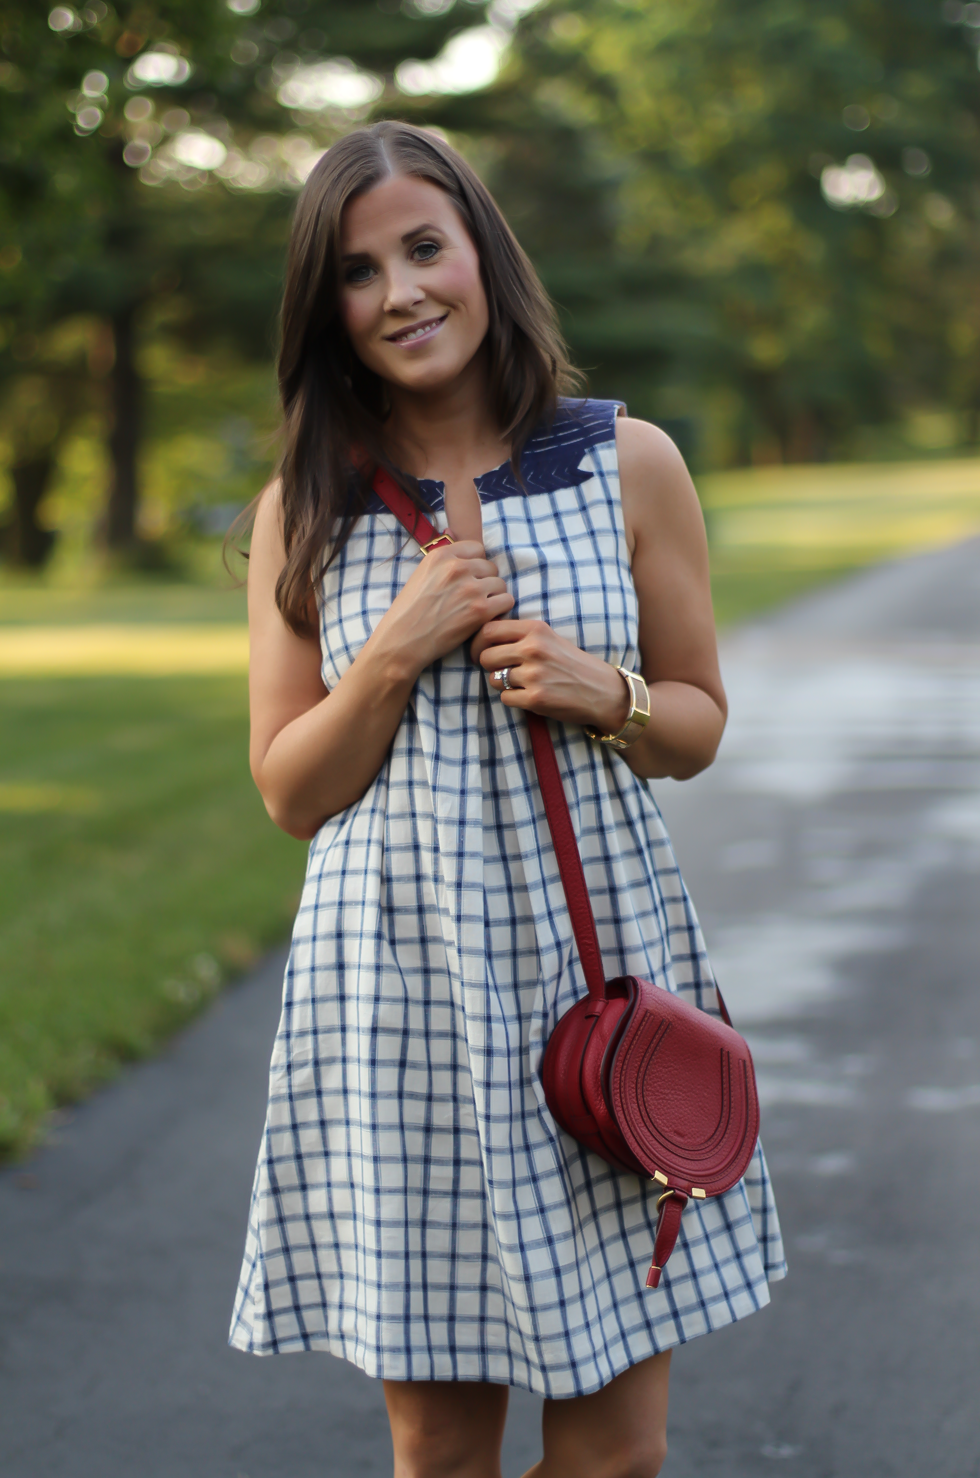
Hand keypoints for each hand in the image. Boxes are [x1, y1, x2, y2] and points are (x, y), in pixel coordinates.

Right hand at [374, 541, 514, 676]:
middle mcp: (457, 568)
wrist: (402, 641)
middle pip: (490, 567)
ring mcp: (470, 588)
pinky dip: (500, 610)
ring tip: (478, 609)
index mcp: (441, 555)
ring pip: (501, 584)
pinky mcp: (480, 610)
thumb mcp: (421, 574)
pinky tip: (486, 618)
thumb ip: (442, 558)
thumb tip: (452, 529)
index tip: (468, 579)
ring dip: (493, 597)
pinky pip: (506, 601)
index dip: (475, 565)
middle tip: (472, 598)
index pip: (477, 548)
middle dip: (485, 582)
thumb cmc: (409, 611)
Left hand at [471, 618, 630, 730]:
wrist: (602, 691)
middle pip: (486, 656)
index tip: (482, 650)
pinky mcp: (536, 698)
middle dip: (488, 666)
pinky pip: (505, 698)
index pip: (489, 629)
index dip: (479, 642)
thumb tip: (483, 638)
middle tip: (499, 670)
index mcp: (536, 629)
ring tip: (520, 683)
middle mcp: (534, 649)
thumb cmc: (572, 664)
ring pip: (493, 679)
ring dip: (501, 684)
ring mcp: (535, 674)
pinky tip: (529, 696)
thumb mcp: (549, 638)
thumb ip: (520, 635)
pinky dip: (513, 699)